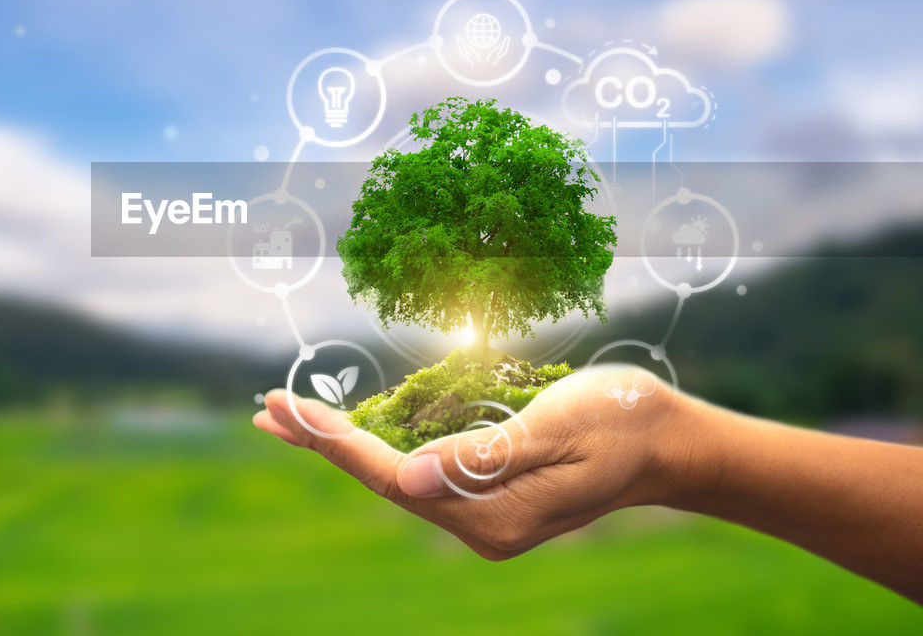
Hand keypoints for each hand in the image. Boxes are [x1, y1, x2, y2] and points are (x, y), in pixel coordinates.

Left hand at [253, 364, 690, 559]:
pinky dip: (377, 445)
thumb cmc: (620, 423)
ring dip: (340, 445)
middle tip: (264, 409)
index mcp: (492, 517)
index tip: (287, 407)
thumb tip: (407, 478)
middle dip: (321, 443)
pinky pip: (417, 470)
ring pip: (393, 476)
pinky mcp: (486, 496)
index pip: (392, 477)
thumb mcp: (556, 429)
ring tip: (286, 418)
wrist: (667, 442)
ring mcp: (481, 514)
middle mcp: (479, 525)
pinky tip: (349, 429)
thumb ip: (484, 456)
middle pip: (380, 481)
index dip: (334, 440)